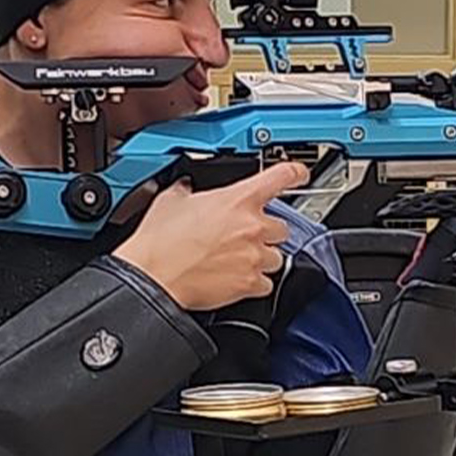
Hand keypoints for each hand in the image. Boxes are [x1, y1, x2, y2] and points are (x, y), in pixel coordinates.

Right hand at [113, 162, 307, 310]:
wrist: (154, 278)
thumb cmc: (160, 243)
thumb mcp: (172, 201)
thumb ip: (188, 191)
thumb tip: (187, 189)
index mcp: (238, 199)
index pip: (281, 177)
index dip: (296, 172)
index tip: (300, 174)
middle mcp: (253, 226)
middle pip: (280, 226)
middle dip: (264, 231)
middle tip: (241, 236)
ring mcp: (254, 256)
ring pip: (276, 256)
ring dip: (261, 257)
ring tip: (235, 259)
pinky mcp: (250, 283)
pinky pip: (265, 283)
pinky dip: (254, 282)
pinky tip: (235, 279)